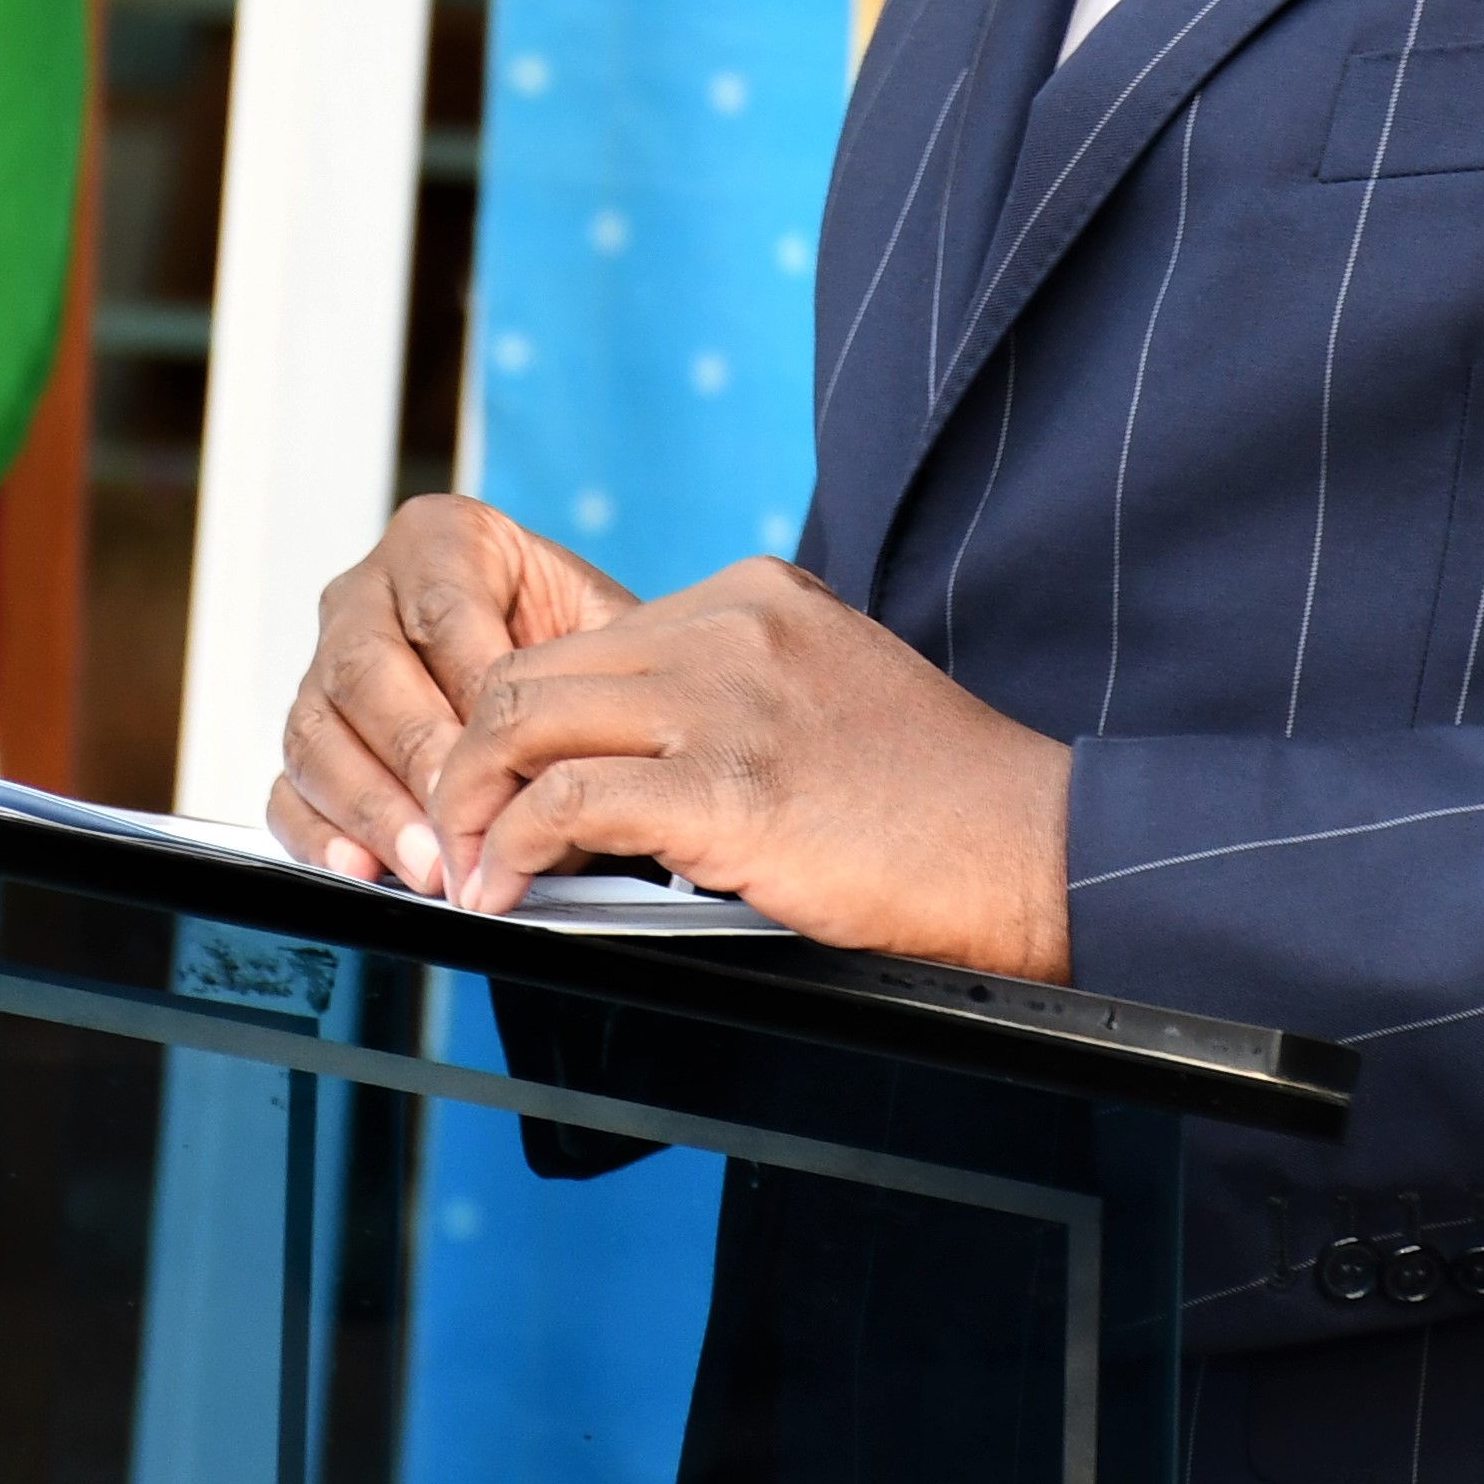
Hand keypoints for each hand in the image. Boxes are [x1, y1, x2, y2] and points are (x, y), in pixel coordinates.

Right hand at [269, 494, 641, 894]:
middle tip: (461, 824)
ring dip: (373, 808)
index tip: (513, 758)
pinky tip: (364, 870)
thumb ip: (587, 677)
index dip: (473, 691)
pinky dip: (320, 836)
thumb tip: (574, 757)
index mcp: (441, 540)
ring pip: (319, 733)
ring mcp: (323, 668)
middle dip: (417, 756)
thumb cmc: (580, 647)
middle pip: (366, 671)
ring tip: (427, 864)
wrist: (557, 677)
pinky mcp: (309, 740)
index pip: (443, 611)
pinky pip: (289, 788)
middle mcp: (367, 595)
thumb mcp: (602, 633)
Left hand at [424, 557, 1073, 978]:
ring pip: (525, 719)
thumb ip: (733, 690)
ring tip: (464, 868)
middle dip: (469, 757)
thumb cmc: (937, 795)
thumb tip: (633, 751)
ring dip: (471, 802)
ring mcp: (726, 698)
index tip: (499, 789)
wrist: (1032, 846)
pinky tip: (507, 889)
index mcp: (749, 595)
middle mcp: (727, 626)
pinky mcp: (728, 786)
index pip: (584, 641)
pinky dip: (513, 846)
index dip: (522, 721)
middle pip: (531, 670)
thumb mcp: (826, 689)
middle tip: (452, 833)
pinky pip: (567, 798)